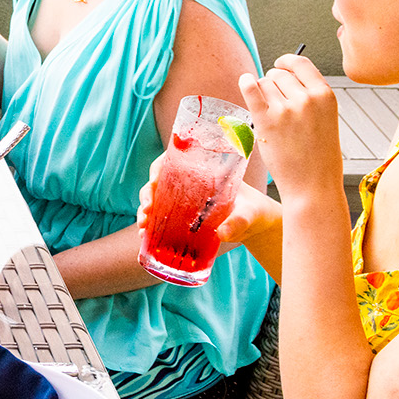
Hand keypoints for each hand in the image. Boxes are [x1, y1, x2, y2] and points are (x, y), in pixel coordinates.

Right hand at [135, 156, 281, 255]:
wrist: (255, 225)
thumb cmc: (254, 211)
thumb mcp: (249, 213)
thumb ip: (239, 221)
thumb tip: (222, 233)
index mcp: (203, 171)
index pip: (173, 160)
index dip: (158, 168)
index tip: (154, 181)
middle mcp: (189, 183)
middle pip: (159, 181)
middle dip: (147, 195)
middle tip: (147, 211)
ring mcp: (183, 201)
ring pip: (155, 200)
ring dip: (145, 212)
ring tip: (142, 228)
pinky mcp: (181, 218)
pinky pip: (160, 219)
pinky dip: (150, 227)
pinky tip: (144, 237)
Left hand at [238, 54, 343, 201]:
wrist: (313, 187)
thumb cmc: (319, 157)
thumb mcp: (326, 119)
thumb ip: (309, 97)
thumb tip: (284, 76)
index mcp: (325, 96)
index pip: (301, 64)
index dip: (287, 61)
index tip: (280, 63)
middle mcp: (306, 99)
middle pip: (278, 74)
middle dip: (274, 84)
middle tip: (276, 102)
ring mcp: (285, 109)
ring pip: (264, 83)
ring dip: (263, 93)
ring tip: (271, 113)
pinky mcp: (266, 121)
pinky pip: (251, 90)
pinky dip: (246, 83)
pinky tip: (245, 82)